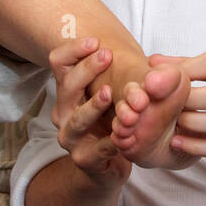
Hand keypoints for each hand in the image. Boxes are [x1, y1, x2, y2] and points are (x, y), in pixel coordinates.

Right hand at [48, 37, 130, 188]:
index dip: (72, 49)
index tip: (95, 41)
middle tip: (107, 55)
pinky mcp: (83, 158)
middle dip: (86, 69)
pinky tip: (125, 133)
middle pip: (66, 85)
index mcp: (69, 90)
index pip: (58, 62)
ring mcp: (70, 136)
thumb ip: (124, 71)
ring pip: (77, 118)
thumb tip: (146, 51)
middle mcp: (63, 111)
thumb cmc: (114, 120)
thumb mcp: (118, 92)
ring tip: (109, 93)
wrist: (108, 164)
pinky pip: (97, 148)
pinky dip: (112, 140)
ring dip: (93, 105)